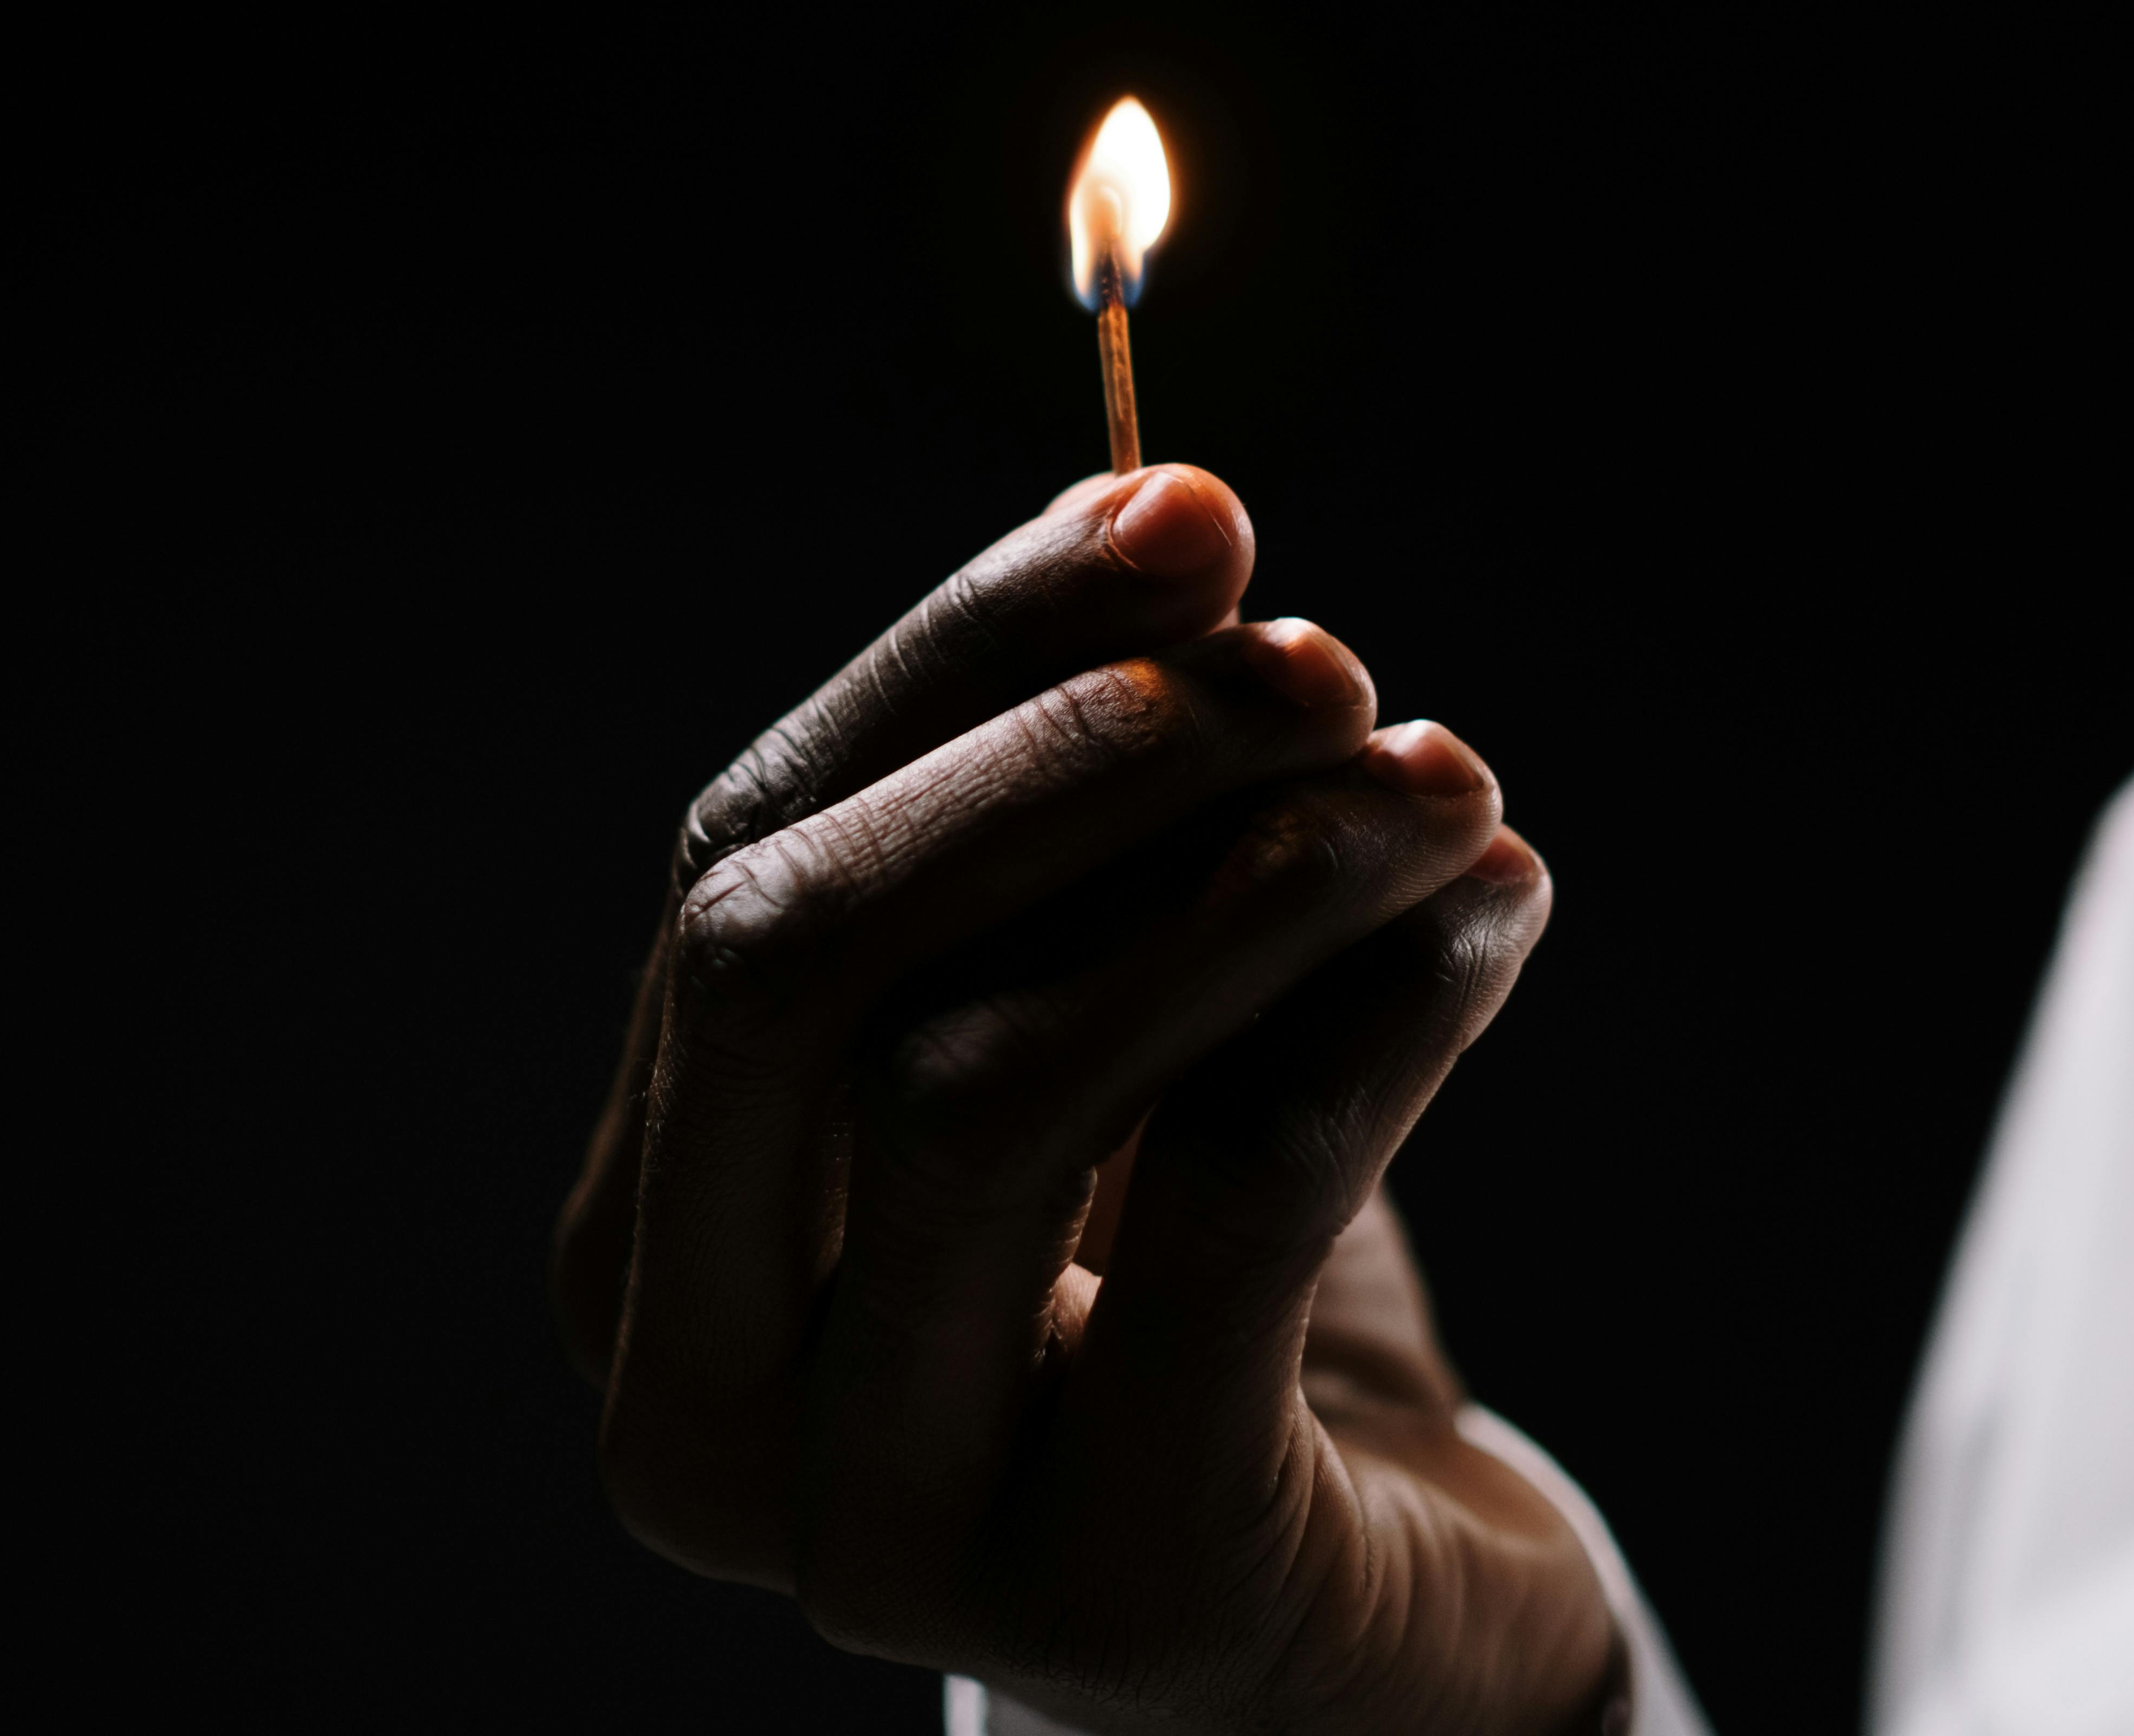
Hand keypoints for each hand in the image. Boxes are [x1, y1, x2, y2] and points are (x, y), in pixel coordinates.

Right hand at [553, 466, 1613, 1733]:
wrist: (1363, 1634)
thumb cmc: (1193, 1302)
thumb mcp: (1096, 1043)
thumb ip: (1072, 830)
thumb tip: (1166, 510)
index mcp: (641, 1236)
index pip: (739, 866)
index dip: (958, 656)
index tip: (1185, 509)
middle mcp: (695, 1403)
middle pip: (796, 965)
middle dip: (1067, 754)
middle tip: (1316, 652)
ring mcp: (874, 1533)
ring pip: (990, 1088)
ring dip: (1253, 873)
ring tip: (1443, 778)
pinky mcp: (1107, 1596)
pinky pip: (1222, 1221)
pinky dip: (1373, 1016)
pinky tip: (1492, 917)